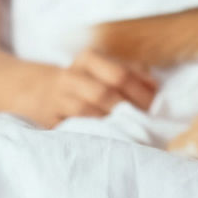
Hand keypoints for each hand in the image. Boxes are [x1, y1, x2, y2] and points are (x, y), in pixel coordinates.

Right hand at [26, 49, 158, 127]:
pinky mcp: (49, 120)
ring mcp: (58, 98)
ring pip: (88, 111)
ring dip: (112, 122)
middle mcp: (71, 76)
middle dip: (130, 109)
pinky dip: (94, 133)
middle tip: (148, 121)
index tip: (156, 105)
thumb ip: (133, 73)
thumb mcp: (105, 69)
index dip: (141, 91)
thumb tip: (156, 87)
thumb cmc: (85, 81)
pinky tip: (111, 138)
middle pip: (105, 93)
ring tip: (133, 131)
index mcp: (88, 59)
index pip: (120, 74)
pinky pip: (74, 128)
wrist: (40, 92)